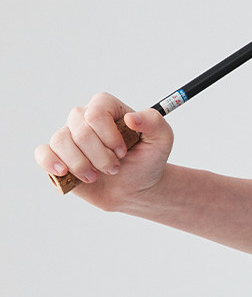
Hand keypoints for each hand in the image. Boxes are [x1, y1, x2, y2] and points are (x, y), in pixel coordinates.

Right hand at [35, 93, 173, 209]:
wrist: (136, 188)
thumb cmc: (148, 161)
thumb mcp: (163, 141)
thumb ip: (154, 123)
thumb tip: (131, 117)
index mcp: (108, 108)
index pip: (97, 112)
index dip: (108, 135)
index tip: (123, 151)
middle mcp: (85, 118)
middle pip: (80, 130)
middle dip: (100, 155)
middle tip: (115, 168)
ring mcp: (70, 137)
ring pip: (61, 141)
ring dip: (81, 164)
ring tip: (96, 176)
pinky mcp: (58, 156)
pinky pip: (43, 152)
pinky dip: (50, 162)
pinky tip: (64, 172)